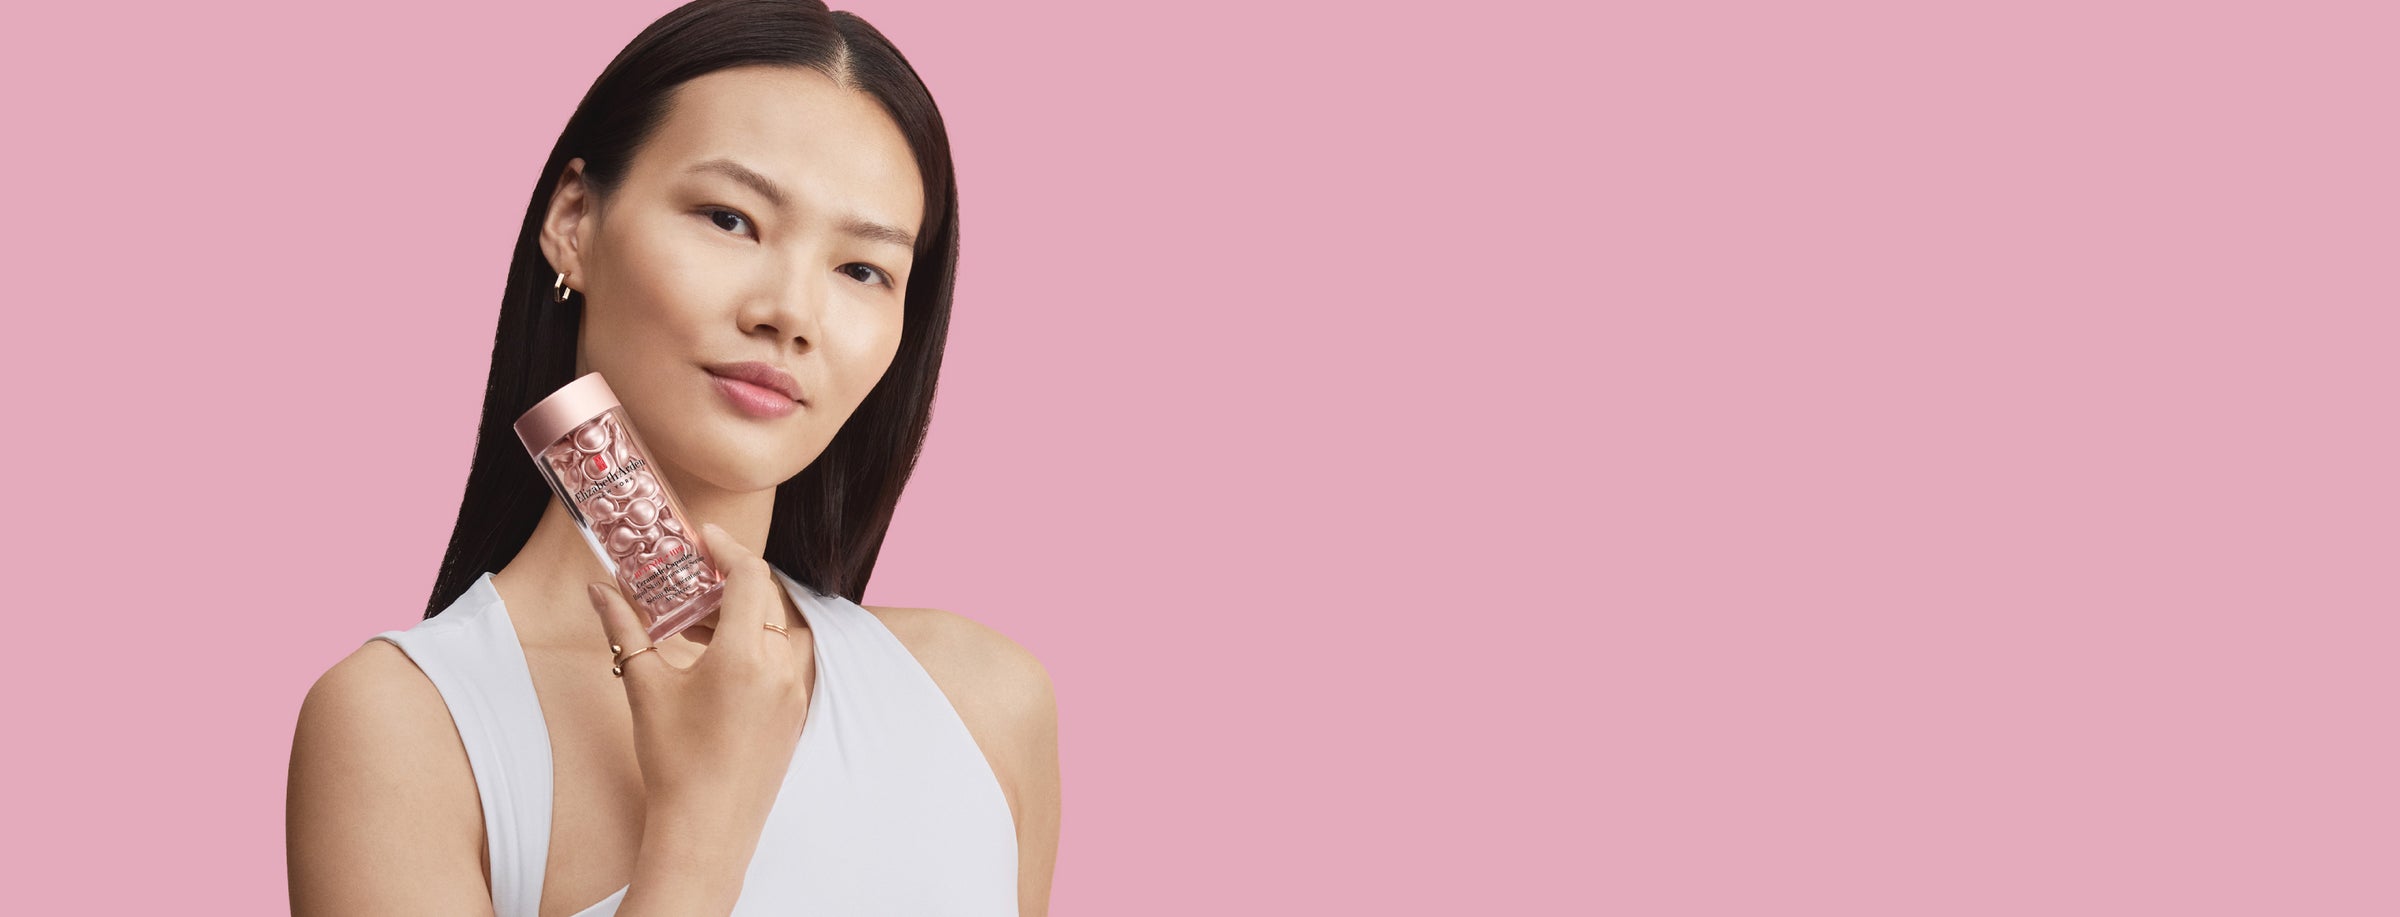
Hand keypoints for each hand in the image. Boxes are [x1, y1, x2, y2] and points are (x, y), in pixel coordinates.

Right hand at [587, 522, 810, 833]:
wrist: (707, 830)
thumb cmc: (674, 761)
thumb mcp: (644, 688)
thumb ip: (625, 629)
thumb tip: (598, 590)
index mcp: (747, 655)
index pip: (751, 576)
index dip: (729, 549)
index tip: (703, 539)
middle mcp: (781, 668)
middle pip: (766, 601)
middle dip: (730, 584)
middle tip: (693, 582)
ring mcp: (795, 693)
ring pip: (778, 631)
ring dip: (744, 617)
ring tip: (698, 625)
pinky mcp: (797, 715)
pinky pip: (785, 662)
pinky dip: (758, 648)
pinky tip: (719, 663)